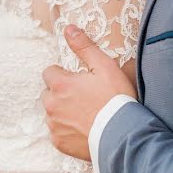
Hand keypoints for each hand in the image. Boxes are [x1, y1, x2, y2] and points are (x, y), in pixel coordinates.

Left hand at [42, 25, 137, 159]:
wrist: (123, 136)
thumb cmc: (116, 100)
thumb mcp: (104, 67)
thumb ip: (84, 47)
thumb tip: (69, 29)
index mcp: (59, 85)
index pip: (49, 72)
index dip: (64, 75)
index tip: (79, 81)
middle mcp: (51, 105)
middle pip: (49, 93)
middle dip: (61, 93)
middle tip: (84, 98)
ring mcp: (54, 125)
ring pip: (52, 113)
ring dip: (63, 111)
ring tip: (86, 114)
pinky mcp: (59, 142)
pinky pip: (57, 132)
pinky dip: (66, 130)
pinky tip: (84, 129)